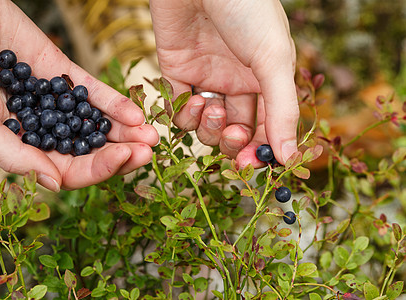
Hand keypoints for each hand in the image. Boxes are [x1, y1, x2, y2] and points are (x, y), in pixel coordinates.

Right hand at [0, 0, 158, 190]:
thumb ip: (11, 155)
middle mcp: (41, 128)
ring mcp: (54, 101)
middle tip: (149, 152)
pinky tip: (135, 112)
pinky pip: (92, 92)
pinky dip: (114, 103)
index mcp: (21, 146)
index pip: (67, 170)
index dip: (97, 170)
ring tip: (152, 134)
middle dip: (121, 153)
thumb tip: (55, 184)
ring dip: (125, 131)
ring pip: (95, 123)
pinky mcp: (62, 73)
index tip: (123, 159)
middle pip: (89, 150)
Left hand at [150, 0, 298, 166]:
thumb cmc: (246, 9)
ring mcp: (206, 78)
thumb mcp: (273, 59)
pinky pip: (178, 108)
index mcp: (265, 80)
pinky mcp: (176, 71)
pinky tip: (191, 100)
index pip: (266, 128)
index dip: (260, 150)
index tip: (253, 164)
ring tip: (210, 106)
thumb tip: (290, 158)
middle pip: (234, 132)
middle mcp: (236, 83)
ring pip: (205, 125)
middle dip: (232, 142)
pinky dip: (182, 114)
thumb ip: (282, 109)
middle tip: (233, 135)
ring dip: (208, 127)